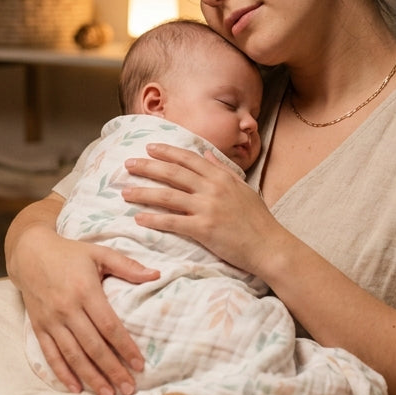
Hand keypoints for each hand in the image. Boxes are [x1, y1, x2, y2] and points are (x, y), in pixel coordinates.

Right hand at [7, 203, 157, 394]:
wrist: (29, 252)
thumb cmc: (69, 253)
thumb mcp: (99, 253)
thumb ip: (127, 266)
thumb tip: (156, 275)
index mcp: (85, 290)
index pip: (109, 326)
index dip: (125, 347)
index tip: (140, 364)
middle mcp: (67, 308)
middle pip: (93, 346)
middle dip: (112, 369)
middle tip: (129, 388)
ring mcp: (51, 320)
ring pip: (73, 354)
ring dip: (91, 377)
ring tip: (108, 393)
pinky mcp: (38, 326)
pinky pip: (50, 354)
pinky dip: (62, 373)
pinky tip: (76, 388)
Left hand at [121, 143, 280, 274]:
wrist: (270, 246)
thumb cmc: (258, 220)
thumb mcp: (243, 188)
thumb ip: (223, 169)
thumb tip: (207, 153)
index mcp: (221, 177)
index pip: (188, 159)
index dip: (167, 152)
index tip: (149, 148)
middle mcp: (212, 188)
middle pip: (173, 173)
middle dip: (148, 167)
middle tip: (128, 164)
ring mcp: (207, 208)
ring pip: (168, 196)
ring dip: (144, 192)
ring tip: (125, 192)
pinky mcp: (204, 229)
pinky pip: (173, 222)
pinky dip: (154, 219)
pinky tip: (139, 218)